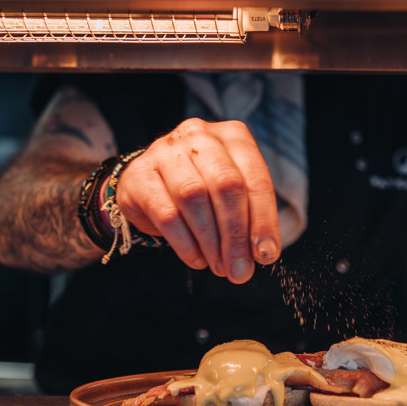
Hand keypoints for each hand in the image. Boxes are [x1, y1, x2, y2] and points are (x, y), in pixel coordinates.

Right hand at [113, 118, 280, 283]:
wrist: (147, 183)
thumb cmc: (201, 187)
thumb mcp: (230, 195)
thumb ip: (248, 217)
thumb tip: (262, 253)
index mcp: (233, 136)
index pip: (255, 179)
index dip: (263, 220)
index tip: (265, 254)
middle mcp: (200, 136)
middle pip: (226, 186)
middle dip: (236, 234)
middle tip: (240, 269)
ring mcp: (166, 151)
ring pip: (194, 197)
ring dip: (211, 241)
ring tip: (219, 266)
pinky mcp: (140, 175)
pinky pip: (167, 213)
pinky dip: (185, 243)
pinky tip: (196, 259)